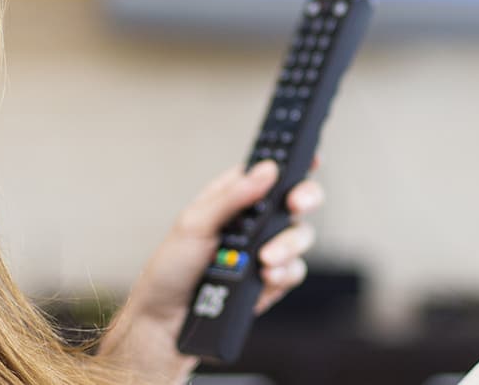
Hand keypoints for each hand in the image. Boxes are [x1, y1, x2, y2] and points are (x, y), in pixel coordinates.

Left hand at [99, 160, 325, 382]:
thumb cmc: (170, 270)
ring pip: (300, 235)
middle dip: (305, 196)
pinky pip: (294, 270)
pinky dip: (284, 272)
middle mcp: (254, 222)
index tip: (310, 155)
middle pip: (296, 199)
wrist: (167, 323)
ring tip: (266, 259)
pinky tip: (266, 277)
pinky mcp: (271, 280)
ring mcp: (265, 251)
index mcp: (232, 198)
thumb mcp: (194, 224)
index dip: (292, 160)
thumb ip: (232, 197)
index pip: (268, 172)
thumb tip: (266, 171)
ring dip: (289, 244)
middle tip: (296, 203)